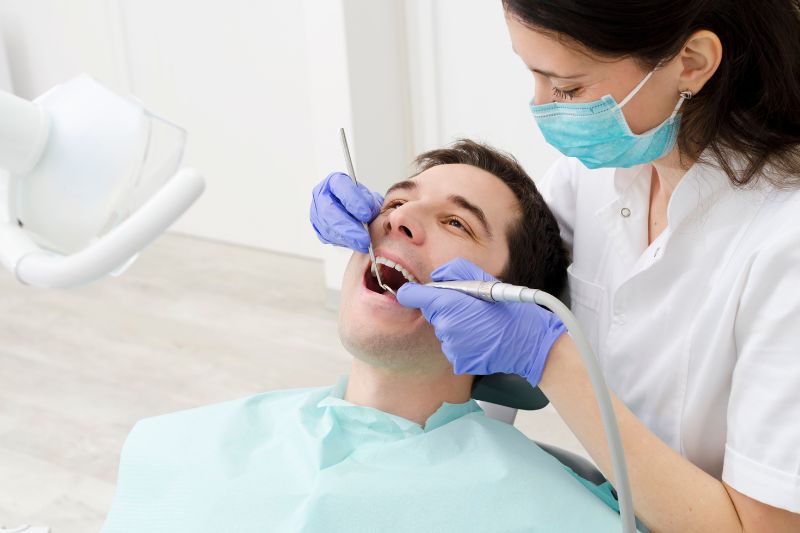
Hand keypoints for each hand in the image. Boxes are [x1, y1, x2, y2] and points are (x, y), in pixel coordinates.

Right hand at [310, 172, 383, 252]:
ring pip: (327, 226)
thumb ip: (370, 203)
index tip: (366, 214)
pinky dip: (342, 242)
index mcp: (335, 181)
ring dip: (347, 238)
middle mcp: (322, 195)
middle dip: (349, 227)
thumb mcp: (369, 197)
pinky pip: (327, 236)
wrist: (355, 210)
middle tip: (364, 237)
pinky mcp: (318, 227)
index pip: (341, 187)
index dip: (353, 201)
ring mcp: (317, 211)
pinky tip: (354, 244)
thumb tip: (370, 213)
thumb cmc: (361, 201)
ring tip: (362, 244)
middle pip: (329, 210)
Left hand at [396, 258, 566, 386]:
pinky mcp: (458, 361)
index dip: (411, 293)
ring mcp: (451, 346)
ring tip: (480, 325)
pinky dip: (463, 344)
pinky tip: (480, 339)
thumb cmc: (508, 309)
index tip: (410, 293)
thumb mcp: (484, 279)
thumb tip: (436, 277)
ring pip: (443, 332)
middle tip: (469, 307)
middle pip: (432, 314)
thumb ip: (455, 271)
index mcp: (448, 303)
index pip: (413, 296)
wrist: (527, 342)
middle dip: (445, 309)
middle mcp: (445, 326)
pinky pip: (453, 348)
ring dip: (455, 327)